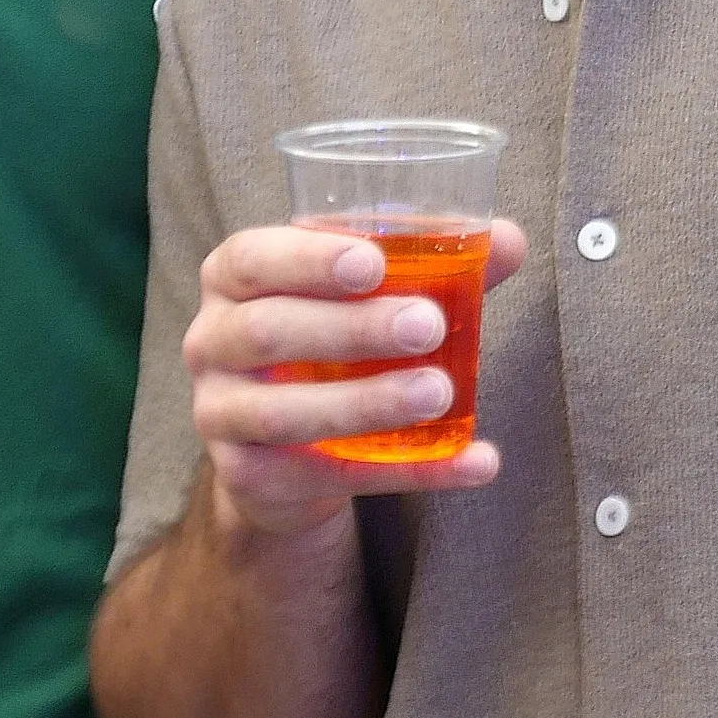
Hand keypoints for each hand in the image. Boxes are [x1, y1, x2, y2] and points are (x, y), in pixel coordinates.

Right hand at [184, 220, 530, 535]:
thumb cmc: (327, 343)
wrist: (285, 448)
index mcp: (231, 283)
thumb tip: (508, 240)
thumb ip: (429, 264)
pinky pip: (329, 476)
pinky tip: (472, 460)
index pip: (248, 260)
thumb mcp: (364, 296)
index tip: (373, 263)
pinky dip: (408, 472)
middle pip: (267, 332)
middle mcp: (210, 344)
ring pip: (284, 412)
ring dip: (367, 403)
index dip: (305, 259)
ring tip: (440, 392)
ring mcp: (221, 415)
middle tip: (427, 325)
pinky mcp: (250, 477)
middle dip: (349, 328)